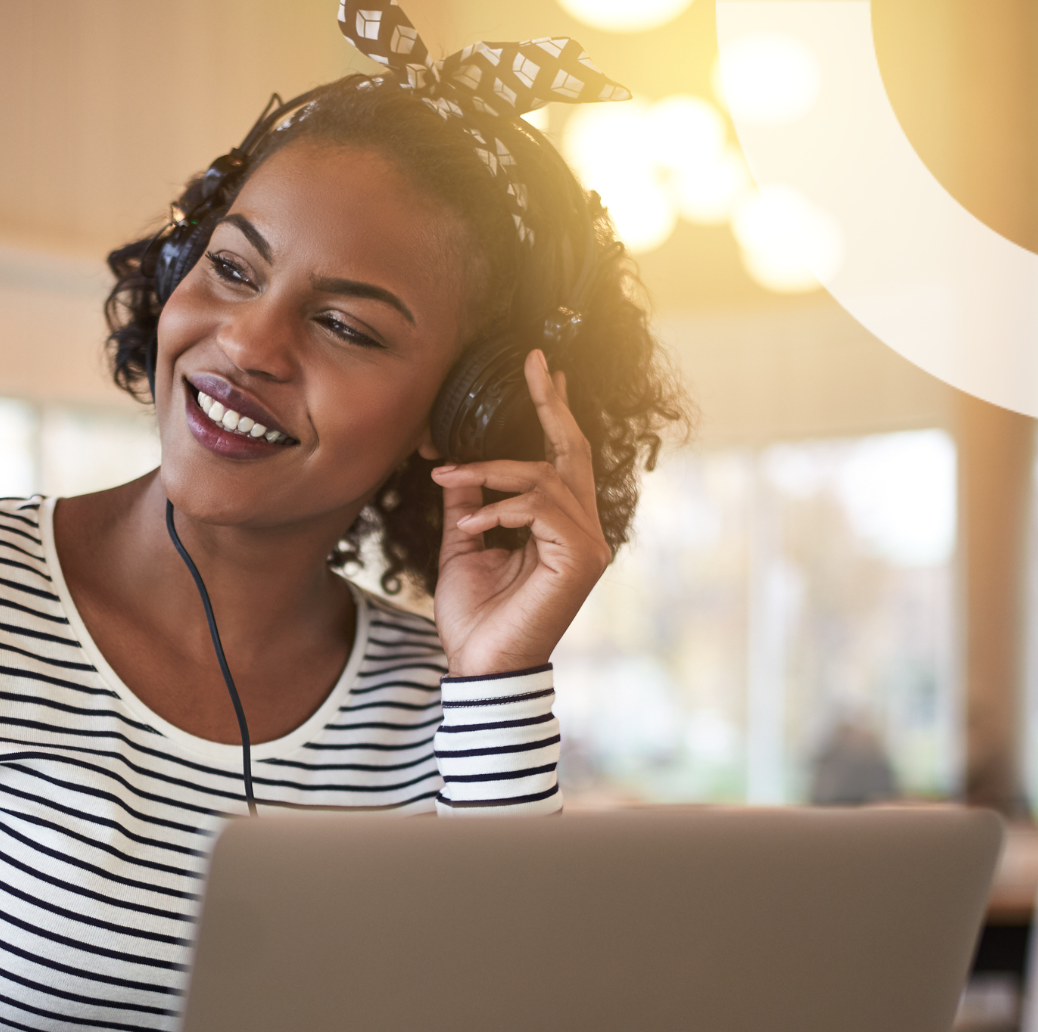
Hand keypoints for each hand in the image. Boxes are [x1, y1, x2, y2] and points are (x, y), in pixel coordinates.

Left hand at [428, 352, 612, 676]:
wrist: (479, 664)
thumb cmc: (476, 615)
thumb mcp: (462, 546)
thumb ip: (468, 505)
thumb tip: (455, 468)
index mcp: (559, 523)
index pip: (561, 457)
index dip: (553, 411)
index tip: (542, 369)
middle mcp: (583, 527)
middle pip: (571, 450)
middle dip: (551, 402)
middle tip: (535, 361)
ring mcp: (588, 542)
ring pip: (543, 476)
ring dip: (489, 472)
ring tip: (449, 480)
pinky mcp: (581, 557)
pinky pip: (541, 508)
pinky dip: (500, 510)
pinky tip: (472, 530)